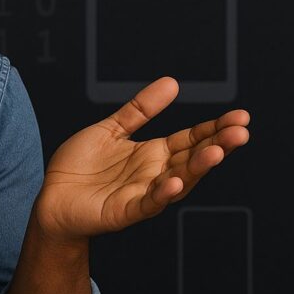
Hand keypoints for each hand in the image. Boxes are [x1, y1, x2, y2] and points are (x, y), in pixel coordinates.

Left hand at [33, 76, 250, 243]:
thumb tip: (172, 82)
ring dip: (197, 168)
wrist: (52, 199)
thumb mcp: (111, 129)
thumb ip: (140, 109)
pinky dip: (162, 194)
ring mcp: (142, 193)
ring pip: (177, 181)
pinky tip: (175, 182)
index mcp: (153, 154)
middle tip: (241, 132)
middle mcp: (154, 174)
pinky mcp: (124, 211)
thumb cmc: (81, 166)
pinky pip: (147, 203)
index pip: (190, 139)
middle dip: (216, 145)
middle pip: (191, 158)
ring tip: (216, 152)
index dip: (213, 128)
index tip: (240, 116)